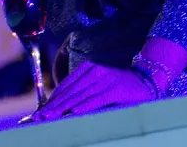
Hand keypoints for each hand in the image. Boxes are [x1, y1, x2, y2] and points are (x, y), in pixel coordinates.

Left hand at [33, 62, 155, 120]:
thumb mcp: (98, 86)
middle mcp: (94, 71)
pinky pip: (96, 100)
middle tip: (40, 118)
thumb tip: (63, 107)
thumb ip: (82, 93)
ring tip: (51, 117)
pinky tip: (74, 113)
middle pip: (70, 92)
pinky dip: (85, 106)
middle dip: (53, 106)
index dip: (52, 100)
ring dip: (64, 108)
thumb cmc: (120, 87)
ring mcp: (104, 79)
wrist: (147, 80)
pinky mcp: (114, 89)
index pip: (66, 86)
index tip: (40, 112)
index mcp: (88, 68)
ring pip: (79, 96)